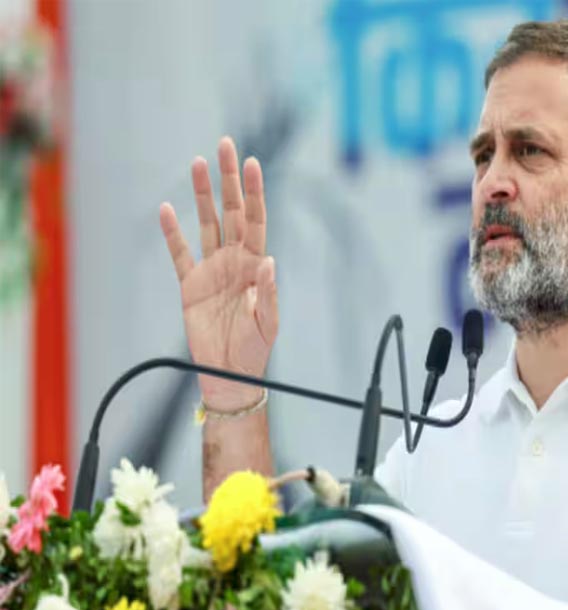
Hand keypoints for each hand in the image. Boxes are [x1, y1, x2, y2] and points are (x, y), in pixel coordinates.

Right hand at [159, 136, 278, 410]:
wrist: (230, 374)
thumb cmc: (255, 350)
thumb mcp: (267, 323)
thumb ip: (267, 292)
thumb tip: (268, 260)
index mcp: (256, 265)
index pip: (256, 220)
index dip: (254, 192)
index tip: (252, 163)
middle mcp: (235, 261)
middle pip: (231, 212)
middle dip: (228, 180)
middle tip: (225, 146)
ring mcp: (211, 269)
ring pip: (206, 223)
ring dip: (202, 194)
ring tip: (197, 163)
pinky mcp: (190, 285)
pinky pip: (179, 254)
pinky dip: (172, 232)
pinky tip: (166, 209)